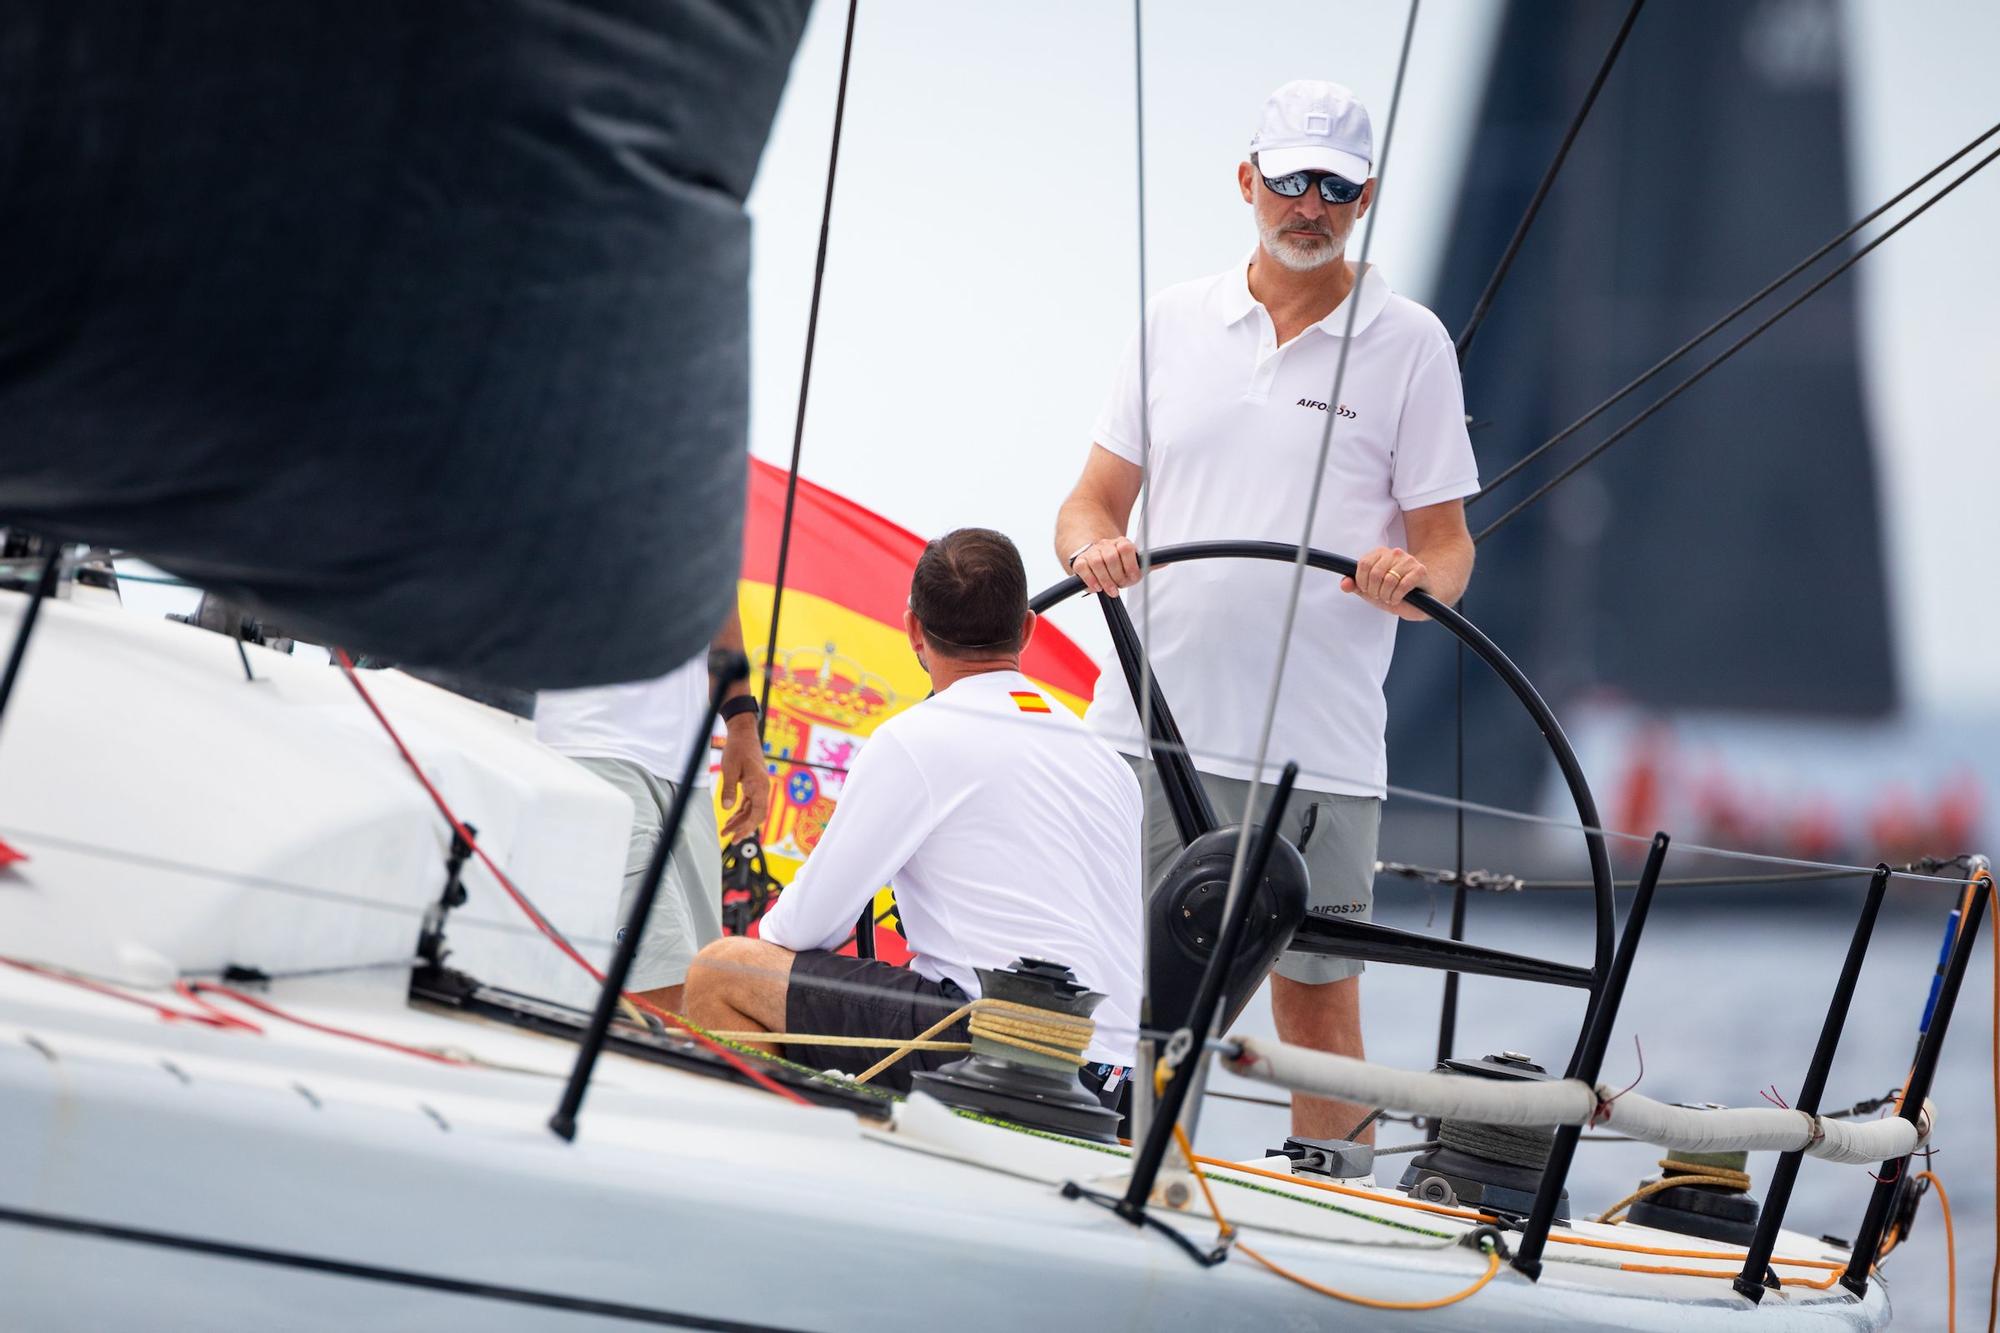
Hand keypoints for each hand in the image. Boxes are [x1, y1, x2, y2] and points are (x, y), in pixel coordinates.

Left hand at [716, 715, 769, 839]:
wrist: (744, 733)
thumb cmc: (737, 748)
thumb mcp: (729, 769)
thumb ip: (729, 790)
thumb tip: (727, 808)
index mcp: (759, 785)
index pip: (758, 813)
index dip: (747, 826)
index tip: (736, 835)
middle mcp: (762, 788)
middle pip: (756, 814)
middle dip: (744, 828)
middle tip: (731, 839)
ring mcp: (759, 786)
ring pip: (752, 810)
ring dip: (741, 821)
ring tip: (726, 830)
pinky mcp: (754, 784)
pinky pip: (750, 803)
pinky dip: (741, 811)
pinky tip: (731, 818)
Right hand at [1070, 535, 1143, 597]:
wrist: (1096, 561)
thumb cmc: (1118, 566)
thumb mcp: (1134, 564)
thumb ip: (1148, 564)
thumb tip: (1166, 561)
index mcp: (1121, 543)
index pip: (1126, 548)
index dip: (1130, 565)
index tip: (1132, 577)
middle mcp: (1106, 545)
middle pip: (1111, 556)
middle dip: (1117, 575)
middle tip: (1119, 586)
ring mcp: (1092, 552)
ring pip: (1097, 561)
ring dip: (1104, 579)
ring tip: (1110, 590)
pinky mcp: (1079, 561)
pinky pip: (1082, 567)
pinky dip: (1089, 579)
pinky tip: (1097, 588)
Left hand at [1341, 546, 1430, 620]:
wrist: (1420, 600)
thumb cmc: (1394, 592)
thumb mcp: (1371, 591)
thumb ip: (1356, 586)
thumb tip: (1344, 584)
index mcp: (1380, 553)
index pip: (1363, 564)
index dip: (1362, 582)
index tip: (1367, 590)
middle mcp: (1395, 553)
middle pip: (1375, 573)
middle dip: (1374, 591)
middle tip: (1380, 596)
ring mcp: (1409, 561)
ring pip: (1389, 580)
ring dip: (1386, 596)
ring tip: (1390, 598)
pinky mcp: (1420, 571)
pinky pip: (1402, 586)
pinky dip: (1396, 597)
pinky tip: (1398, 599)